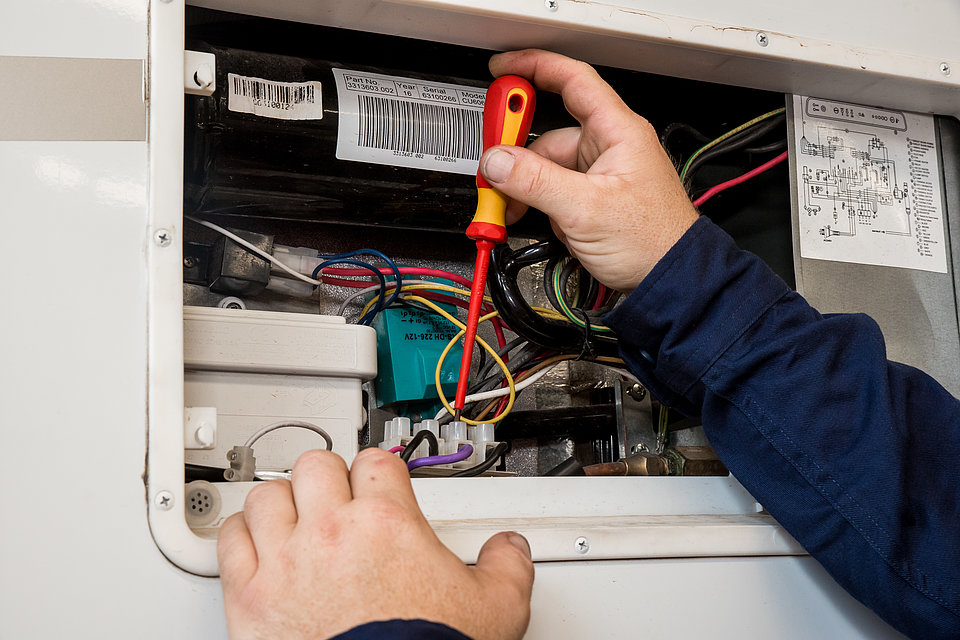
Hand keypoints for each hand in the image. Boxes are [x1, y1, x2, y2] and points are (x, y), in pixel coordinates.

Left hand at [218, 448, 534, 639]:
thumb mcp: (494, 609)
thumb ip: (506, 567)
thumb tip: (509, 549)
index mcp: (387, 524)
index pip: (376, 462)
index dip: (380, 471)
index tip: (380, 483)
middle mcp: (331, 532)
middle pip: (317, 466)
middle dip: (329, 478)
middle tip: (337, 497)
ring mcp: (286, 561)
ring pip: (268, 495)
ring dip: (282, 503)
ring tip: (294, 517)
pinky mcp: (249, 597)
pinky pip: (231, 540)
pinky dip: (242, 536)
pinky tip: (256, 543)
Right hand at [480, 49, 698, 291]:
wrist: (670, 281)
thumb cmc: (652, 242)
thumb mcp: (586, 209)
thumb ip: (535, 182)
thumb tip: (496, 161)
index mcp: (618, 132)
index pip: (573, 80)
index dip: (535, 66)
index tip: (502, 69)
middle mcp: (609, 147)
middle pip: (549, 134)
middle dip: (518, 154)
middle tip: (494, 167)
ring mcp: (600, 175)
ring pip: (546, 167)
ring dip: (524, 187)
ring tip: (511, 208)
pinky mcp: (593, 199)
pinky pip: (554, 190)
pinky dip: (537, 202)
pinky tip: (533, 218)